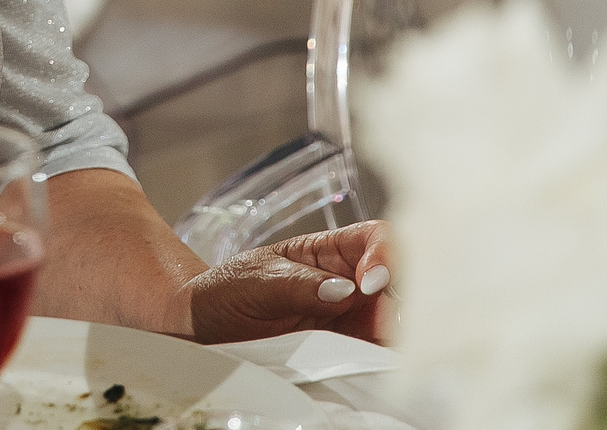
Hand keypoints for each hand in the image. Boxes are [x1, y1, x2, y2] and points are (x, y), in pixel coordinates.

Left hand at [185, 221, 392, 344]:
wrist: (201, 330)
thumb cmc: (224, 293)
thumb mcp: (255, 281)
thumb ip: (298, 285)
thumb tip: (344, 291)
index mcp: (329, 252)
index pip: (376, 239)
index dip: (386, 255)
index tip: (370, 282)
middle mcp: (350, 284)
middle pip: (400, 282)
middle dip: (405, 299)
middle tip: (391, 325)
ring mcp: (352, 320)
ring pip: (397, 322)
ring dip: (402, 335)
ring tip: (391, 350)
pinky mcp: (348, 353)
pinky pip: (378, 355)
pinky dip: (388, 362)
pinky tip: (384, 368)